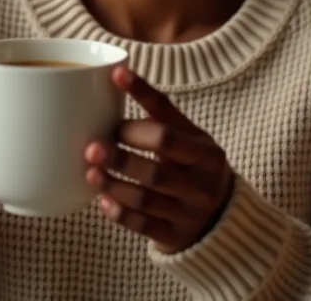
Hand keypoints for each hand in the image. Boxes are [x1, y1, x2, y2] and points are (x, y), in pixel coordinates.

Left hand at [85, 67, 232, 253]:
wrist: (220, 217)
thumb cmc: (194, 164)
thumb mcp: (190, 138)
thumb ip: (162, 114)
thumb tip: (118, 75)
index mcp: (206, 153)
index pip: (168, 129)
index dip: (141, 105)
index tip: (116, 79)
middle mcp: (201, 184)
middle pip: (156, 168)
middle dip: (121, 156)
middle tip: (92, 146)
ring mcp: (188, 213)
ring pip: (145, 198)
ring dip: (113, 184)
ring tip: (90, 170)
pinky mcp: (174, 236)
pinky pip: (142, 226)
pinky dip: (119, 212)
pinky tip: (102, 199)